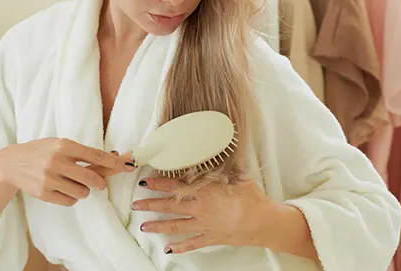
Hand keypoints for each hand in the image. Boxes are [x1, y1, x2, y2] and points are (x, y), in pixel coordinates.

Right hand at [0, 138, 134, 206]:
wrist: (12, 163)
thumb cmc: (41, 152)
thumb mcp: (58, 145)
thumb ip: (81, 153)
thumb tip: (112, 158)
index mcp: (63, 145)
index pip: (95, 155)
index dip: (113, 162)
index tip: (126, 166)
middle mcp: (57, 161)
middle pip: (91, 178)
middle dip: (100, 182)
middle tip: (100, 183)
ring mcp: (50, 178)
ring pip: (82, 192)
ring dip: (83, 190)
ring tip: (72, 183)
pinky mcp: (44, 193)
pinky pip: (70, 201)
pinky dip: (71, 197)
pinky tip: (62, 189)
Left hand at [132, 176, 275, 253]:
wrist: (264, 222)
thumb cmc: (253, 198)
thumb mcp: (238, 176)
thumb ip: (223, 166)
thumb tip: (217, 150)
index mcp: (204, 191)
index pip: (176, 185)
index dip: (159, 183)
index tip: (145, 181)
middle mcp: (200, 208)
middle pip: (170, 206)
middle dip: (150, 205)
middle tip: (135, 204)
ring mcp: (204, 225)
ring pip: (176, 226)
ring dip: (158, 226)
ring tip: (143, 227)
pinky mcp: (211, 238)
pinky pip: (192, 244)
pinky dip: (179, 247)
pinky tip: (168, 250)